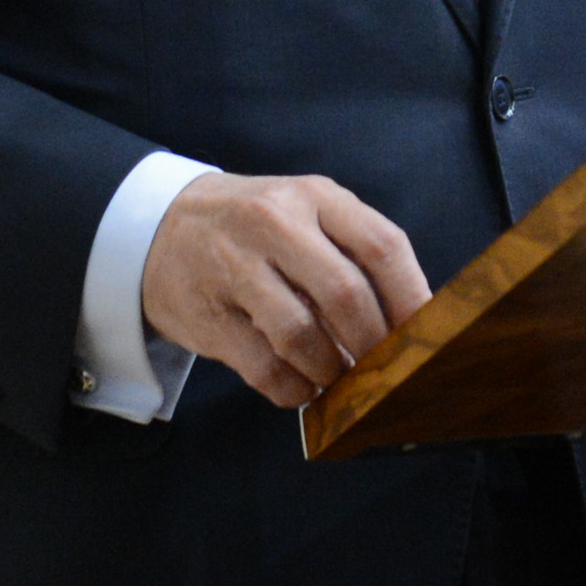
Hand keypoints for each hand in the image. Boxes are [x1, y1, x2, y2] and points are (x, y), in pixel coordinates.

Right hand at [140, 172, 430, 408]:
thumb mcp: (306, 214)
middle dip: (373, 344)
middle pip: (346, 294)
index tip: (426, 337)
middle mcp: (275, 223)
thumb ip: (354, 254)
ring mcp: (234, 266)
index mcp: (315, 197)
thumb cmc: (255, 229)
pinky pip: (263, 366)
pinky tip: (301, 387)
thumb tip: (409, 325)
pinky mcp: (206, 312)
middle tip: (383, 369)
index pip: (382, 246)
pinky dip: (293, 389)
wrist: (158, 224)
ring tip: (338, 377)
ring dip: (331, 370)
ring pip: (302, 334)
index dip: (413, 299)